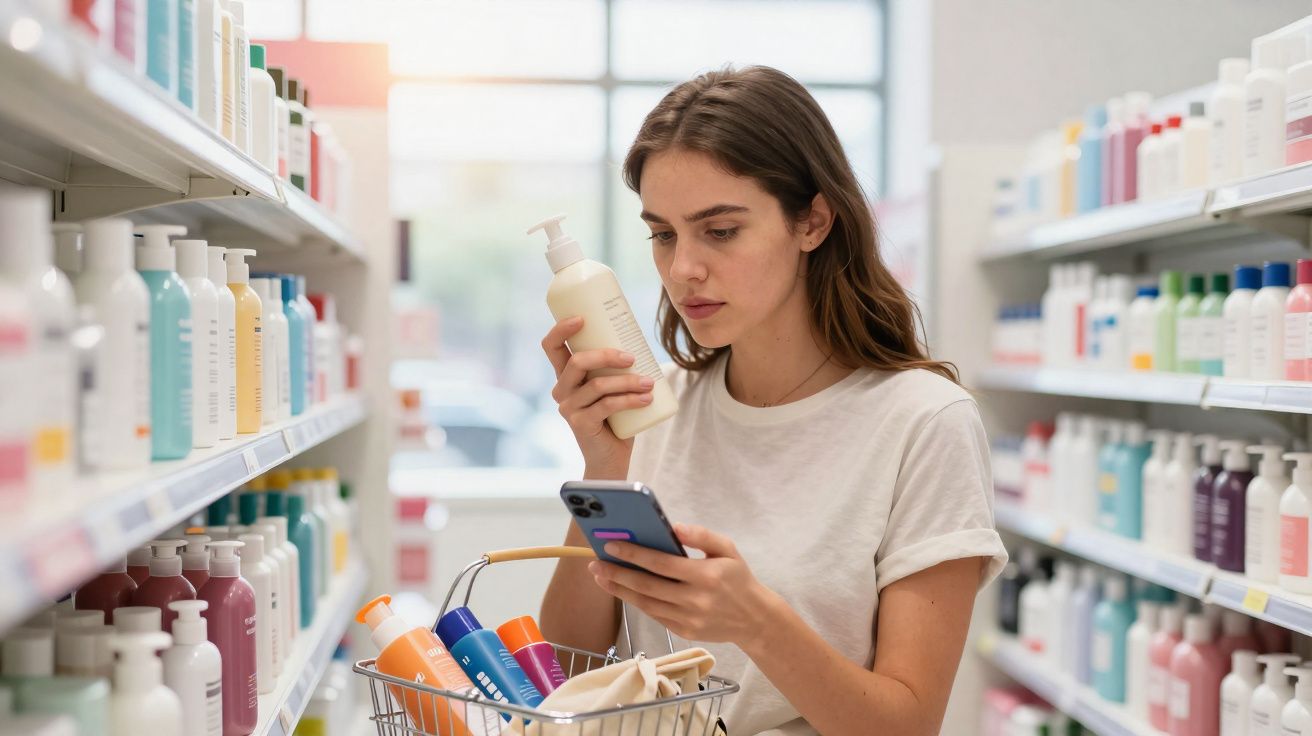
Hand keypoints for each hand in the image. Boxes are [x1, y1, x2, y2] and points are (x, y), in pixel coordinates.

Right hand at [542, 317, 651, 477]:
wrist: (611, 457)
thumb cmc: (615, 418)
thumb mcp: (612, 387)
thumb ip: (617, 368)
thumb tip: (641, 340)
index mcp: (565, 376)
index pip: (552, 347)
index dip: (561, 330)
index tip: (582, 318)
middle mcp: (562, 390)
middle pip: (577, 362)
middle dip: (606, 355)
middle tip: (631, 357)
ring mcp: (569, 408)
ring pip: (597, 385)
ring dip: (628, 381)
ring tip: (650, 383)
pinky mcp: (581, 424)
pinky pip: (607, 405)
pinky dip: (630, 400)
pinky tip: (647, 398)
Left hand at [587, 524, 782, 648]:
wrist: (754, 620)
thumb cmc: (738, 578)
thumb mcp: (727, 549)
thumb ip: (702, 535)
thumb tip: (673, 527)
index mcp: (705, 575)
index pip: (661, 563)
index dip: (634, 554)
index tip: (611, 545)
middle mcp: (694, 599)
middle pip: (647, 586)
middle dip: (617, 573)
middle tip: (595, 563)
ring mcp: (687, 619)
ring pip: (646, 603)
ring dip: (620, 590)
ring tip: (601, 577)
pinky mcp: (683, 632)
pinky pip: (654, 615)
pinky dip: (636, 602)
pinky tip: (623, 590)